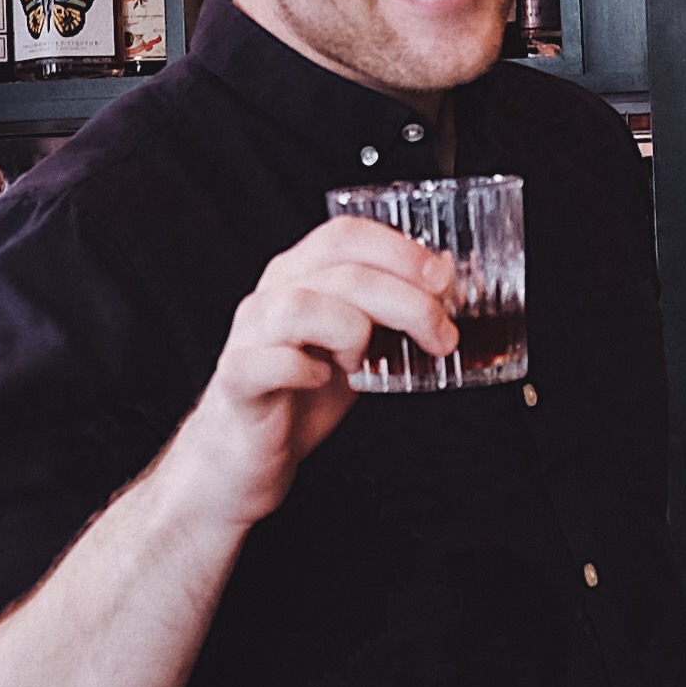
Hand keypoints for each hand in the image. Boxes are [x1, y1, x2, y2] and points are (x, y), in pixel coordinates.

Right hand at [163, 215, 455, 525]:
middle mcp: (272, 295)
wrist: (245, 451)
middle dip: (405, 300)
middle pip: (340, 270)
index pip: (345, 235)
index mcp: (300, 274)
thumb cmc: (303, 394)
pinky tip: (323, 381)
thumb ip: (390, 310)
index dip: (399, 250)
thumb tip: (447, 279)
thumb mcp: (358, 343)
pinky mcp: (237, 378)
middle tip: (441, 335)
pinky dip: (305, 370)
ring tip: (363, 362)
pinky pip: (269, 361)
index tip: (443, 279)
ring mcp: (249, 335)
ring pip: (302, 306)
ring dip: (352, 332)